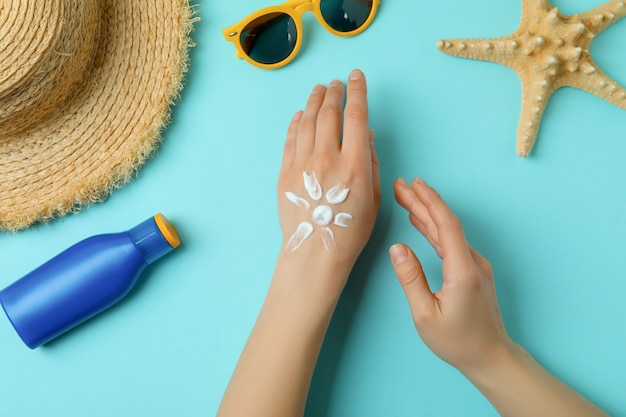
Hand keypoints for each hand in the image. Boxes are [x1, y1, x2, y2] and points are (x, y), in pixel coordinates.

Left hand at [277, 70, 380, 283]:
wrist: (316, 252)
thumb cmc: (350, 230)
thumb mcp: (374, 198)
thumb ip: (371, 162)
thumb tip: (365, 134)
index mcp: (354, 165)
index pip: (355, 117)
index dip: (357, 92)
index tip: (356, 76)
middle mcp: (327, 159)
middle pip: (328, 114)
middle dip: (333, 93)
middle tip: (336, 82)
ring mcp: (302, 165)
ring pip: (306, 122)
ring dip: (313, 102)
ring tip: (318, 90)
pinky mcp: (284, 173)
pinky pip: (290, 140)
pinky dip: (295, 123)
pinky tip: (300, 114)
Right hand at [389, 177, 511, 374]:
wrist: (491, 356)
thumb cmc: (457, 341)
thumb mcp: (425, 315)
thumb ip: (411, 279)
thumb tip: (397, 248)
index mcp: (462, 271)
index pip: (446, 225)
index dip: (430, 201)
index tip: (414, 183)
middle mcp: (472, 263)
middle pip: (445, 224)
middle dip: (422, 201)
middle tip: (399, 185)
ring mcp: (475, 266)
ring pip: (448, 232)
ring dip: (426, 213)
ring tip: (405, 197)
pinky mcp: (473, 272)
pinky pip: (451, 243)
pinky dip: (433, 230)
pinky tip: (421, 223)